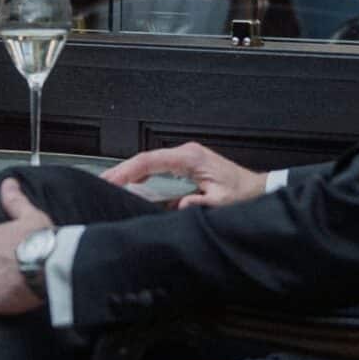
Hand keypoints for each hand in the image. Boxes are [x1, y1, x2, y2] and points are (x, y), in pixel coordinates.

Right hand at [101, 141, 265, 209]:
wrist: (257, 188)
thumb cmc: (243, 193)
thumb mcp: (224, 202)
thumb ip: (202, 203)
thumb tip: (181, 205)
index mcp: (191, 158)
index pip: (151, 160)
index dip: (128, 169)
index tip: (112, 180)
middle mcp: (186, 153)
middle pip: (145, 159)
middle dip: (122, 170)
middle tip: (101, 182)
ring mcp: (184, 157)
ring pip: (149, 162)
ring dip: (130, 172)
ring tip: (109, 183)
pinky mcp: (185, 164)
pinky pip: (158, 167)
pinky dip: (141, 175)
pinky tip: (130, 184)